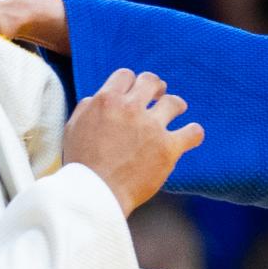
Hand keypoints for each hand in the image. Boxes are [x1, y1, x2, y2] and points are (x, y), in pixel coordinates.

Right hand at [62, 68, 202, 214]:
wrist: (95, 193)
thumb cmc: (81, 164)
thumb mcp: (74, 127)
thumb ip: (88, 107)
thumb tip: (98, 98)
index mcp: (107, 100)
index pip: (126, 75)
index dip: (131, 83)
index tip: (134, 92)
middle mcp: (131, 108)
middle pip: (151, 81)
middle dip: (155, 87)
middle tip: (157, 96)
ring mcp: (152, 127)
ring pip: (174, 102)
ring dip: (176, 105)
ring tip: (177, 110)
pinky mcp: (168, 148)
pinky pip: (192, 132)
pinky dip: (193, 133)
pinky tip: (191, 135)